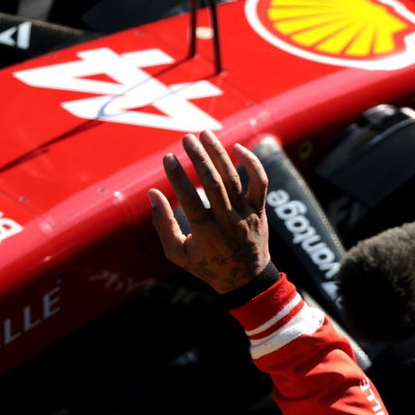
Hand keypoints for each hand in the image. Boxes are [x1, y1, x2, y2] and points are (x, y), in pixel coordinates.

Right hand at [149, 130, 270, 293]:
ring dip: (219, 154)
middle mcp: (228, 222)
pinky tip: (237, 148)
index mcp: (206, 235)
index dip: (178, 178)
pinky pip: (260, 183)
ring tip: (205, 134)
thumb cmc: (207, 265)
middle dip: (199, 159)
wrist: (246, 280)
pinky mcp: (260, 210)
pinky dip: (252, 164)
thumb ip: (163, 225)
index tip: (168, 159)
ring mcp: (246, 215)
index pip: (191, 200)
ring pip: (234, 179)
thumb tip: (153, 194)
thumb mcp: (177, 254)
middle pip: (214, 184)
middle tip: (186, 139)